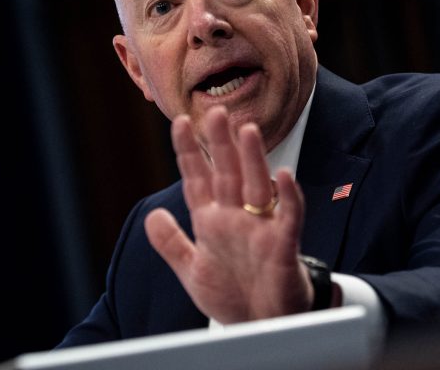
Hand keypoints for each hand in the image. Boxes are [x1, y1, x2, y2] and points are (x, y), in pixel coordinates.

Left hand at [145, 105, 313, 323]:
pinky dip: (287, 198)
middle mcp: (236, 218)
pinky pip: (287, 218)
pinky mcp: (283, 246)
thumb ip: (172, 244)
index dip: (189, 152)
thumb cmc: (233, 295)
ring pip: (256, 186)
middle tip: (215, 111)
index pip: (199, 179)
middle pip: (228, 173)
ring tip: (246, 131)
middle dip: (221, 144)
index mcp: (213, 221)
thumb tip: (152, 215)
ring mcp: (261, 229)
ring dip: (252, 160)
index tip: (178, 122)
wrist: (263, 328)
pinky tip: (283, 177)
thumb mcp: (194, 270)